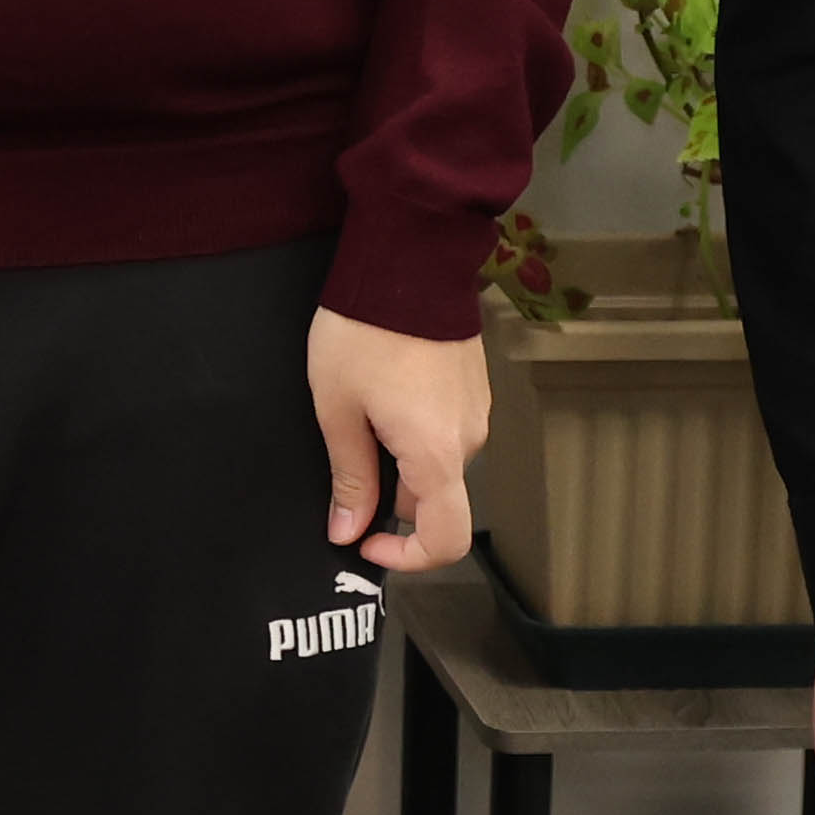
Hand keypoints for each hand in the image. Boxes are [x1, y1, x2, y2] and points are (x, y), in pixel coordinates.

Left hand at [310, 311, 487, 570]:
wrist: (407, 257)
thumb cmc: (364, 331)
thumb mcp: (338, 408)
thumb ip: (349, 477)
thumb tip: (346, 532)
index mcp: (437, 454)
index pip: (444, 540)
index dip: (405, 557)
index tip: (363, 541)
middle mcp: (469, 440)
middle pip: (436, 501)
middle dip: (391, 502)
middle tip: (345, 474)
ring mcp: (476, 411)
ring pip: (438, 464)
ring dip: (401, 464)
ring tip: (357, 421)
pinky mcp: (473, 387)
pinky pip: (445, 431)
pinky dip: (416, 435)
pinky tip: (381, 399)